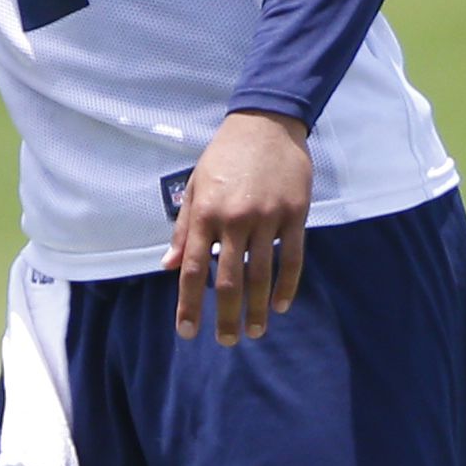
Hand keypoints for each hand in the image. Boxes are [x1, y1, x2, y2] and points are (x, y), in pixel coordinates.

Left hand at [162, 111, 311, 345]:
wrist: (266, 123)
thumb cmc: (224, 157)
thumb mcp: (195, 187)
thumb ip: (183, 229)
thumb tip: (170, 266)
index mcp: (205, 214)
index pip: (194, 270)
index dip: (189, 304)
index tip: (188, 331)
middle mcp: (234, 220)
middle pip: (229, 281)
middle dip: (226, 317)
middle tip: (226, 341)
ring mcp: (267, 217)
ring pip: (262, 275)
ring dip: (258, 309)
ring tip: (255, 331)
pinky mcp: (295, 213)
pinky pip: (292, 257)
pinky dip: (287, 285)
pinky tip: (281, 305)